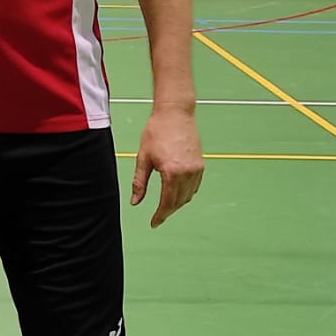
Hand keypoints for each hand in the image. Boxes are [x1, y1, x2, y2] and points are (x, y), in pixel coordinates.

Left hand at [130, 108, 203, 225]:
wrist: (175, 113)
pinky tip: (177, 192)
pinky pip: (195, 186)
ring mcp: (196, 169)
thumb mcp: (143, 157)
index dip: (160, 215)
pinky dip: (187, 193)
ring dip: (178, 203)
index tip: (154, 223)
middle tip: (158, 216)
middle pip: (179, 202)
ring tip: (166, 205)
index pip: (166, 202)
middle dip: (168, 211)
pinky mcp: (201, 164)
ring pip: (188, 196)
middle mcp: (187, 173)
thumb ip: (139, 182)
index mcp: (171, 172)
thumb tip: (135, 201)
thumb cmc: (157, 131)